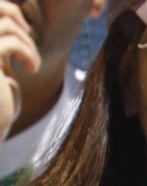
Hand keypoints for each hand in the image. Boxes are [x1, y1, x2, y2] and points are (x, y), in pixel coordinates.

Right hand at [0, 1, 38, 138]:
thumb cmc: (1, 100)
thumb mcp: (0, 66)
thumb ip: (2, 43)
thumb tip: (15, 18)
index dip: (7, 11)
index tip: (23, 32)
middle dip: (15, 16)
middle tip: (28, 36)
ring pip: (5, 23)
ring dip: (26, 40)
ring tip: (32, 62)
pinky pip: (11, 42)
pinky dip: (28, 53)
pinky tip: (32, 69)